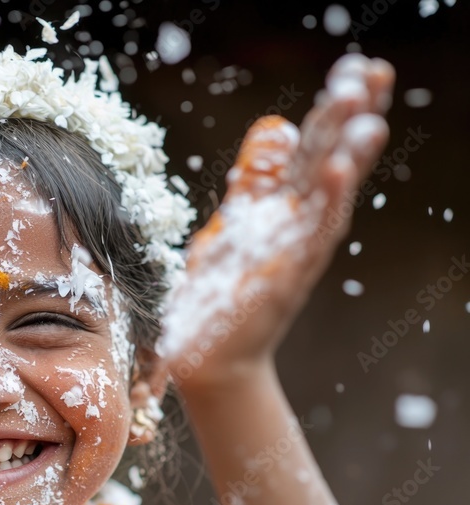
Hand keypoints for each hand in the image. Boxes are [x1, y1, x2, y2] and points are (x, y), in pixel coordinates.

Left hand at [159, 54, 394, 388]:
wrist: (210, 356)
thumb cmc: (222, 292)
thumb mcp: (235, 222)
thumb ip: (255, 181)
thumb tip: (275, 129)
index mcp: (286, 208)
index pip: (315, 147)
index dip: (333, 109)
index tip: (355, 67)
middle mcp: (299, 225)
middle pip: (330, 160)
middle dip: (350, 117)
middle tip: (375, 70)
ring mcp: (298, 250)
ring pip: (332, 194)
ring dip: (350, 154)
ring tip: (369, 114)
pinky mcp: (288, 276)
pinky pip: (313, 234)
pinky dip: (329, 201)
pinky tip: (340, 170)